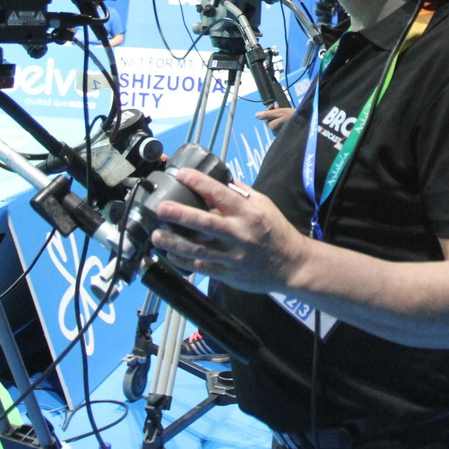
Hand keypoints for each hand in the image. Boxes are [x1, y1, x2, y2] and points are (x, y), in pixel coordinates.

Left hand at [151, 169, 309, 294]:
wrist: (292, 265)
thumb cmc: (276, 231)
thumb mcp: (264, 205)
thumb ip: (241, 193)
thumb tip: (219, 179)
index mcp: (249, 213)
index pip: (220, 194)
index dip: (199, 182)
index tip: (181, 174)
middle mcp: (240, 233)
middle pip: (206, 222)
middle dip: (181, 214)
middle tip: (161, 208)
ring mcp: (233, 256)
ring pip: (199, 249)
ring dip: (175, 242)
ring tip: (156, 235)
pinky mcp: (228, 273)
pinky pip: (201, 267)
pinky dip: (184, 260)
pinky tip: (170, 254)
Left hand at [255, 106, 295, 133]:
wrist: (305, 122)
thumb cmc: (292, 116)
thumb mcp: (279, 112)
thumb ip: (267, 114)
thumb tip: (256, 115)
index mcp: (272, 127)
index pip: (266, 118)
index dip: (269, 110)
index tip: (274, 105)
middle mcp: (275, 132)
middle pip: (271, 120)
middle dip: (273, 112)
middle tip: (279, 106)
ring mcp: (280, 134)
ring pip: (276, 122)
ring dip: (278, 116)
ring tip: (284, 110)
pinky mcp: (285, 134)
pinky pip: (280, 126)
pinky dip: (282, 120)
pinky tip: (287, 117)